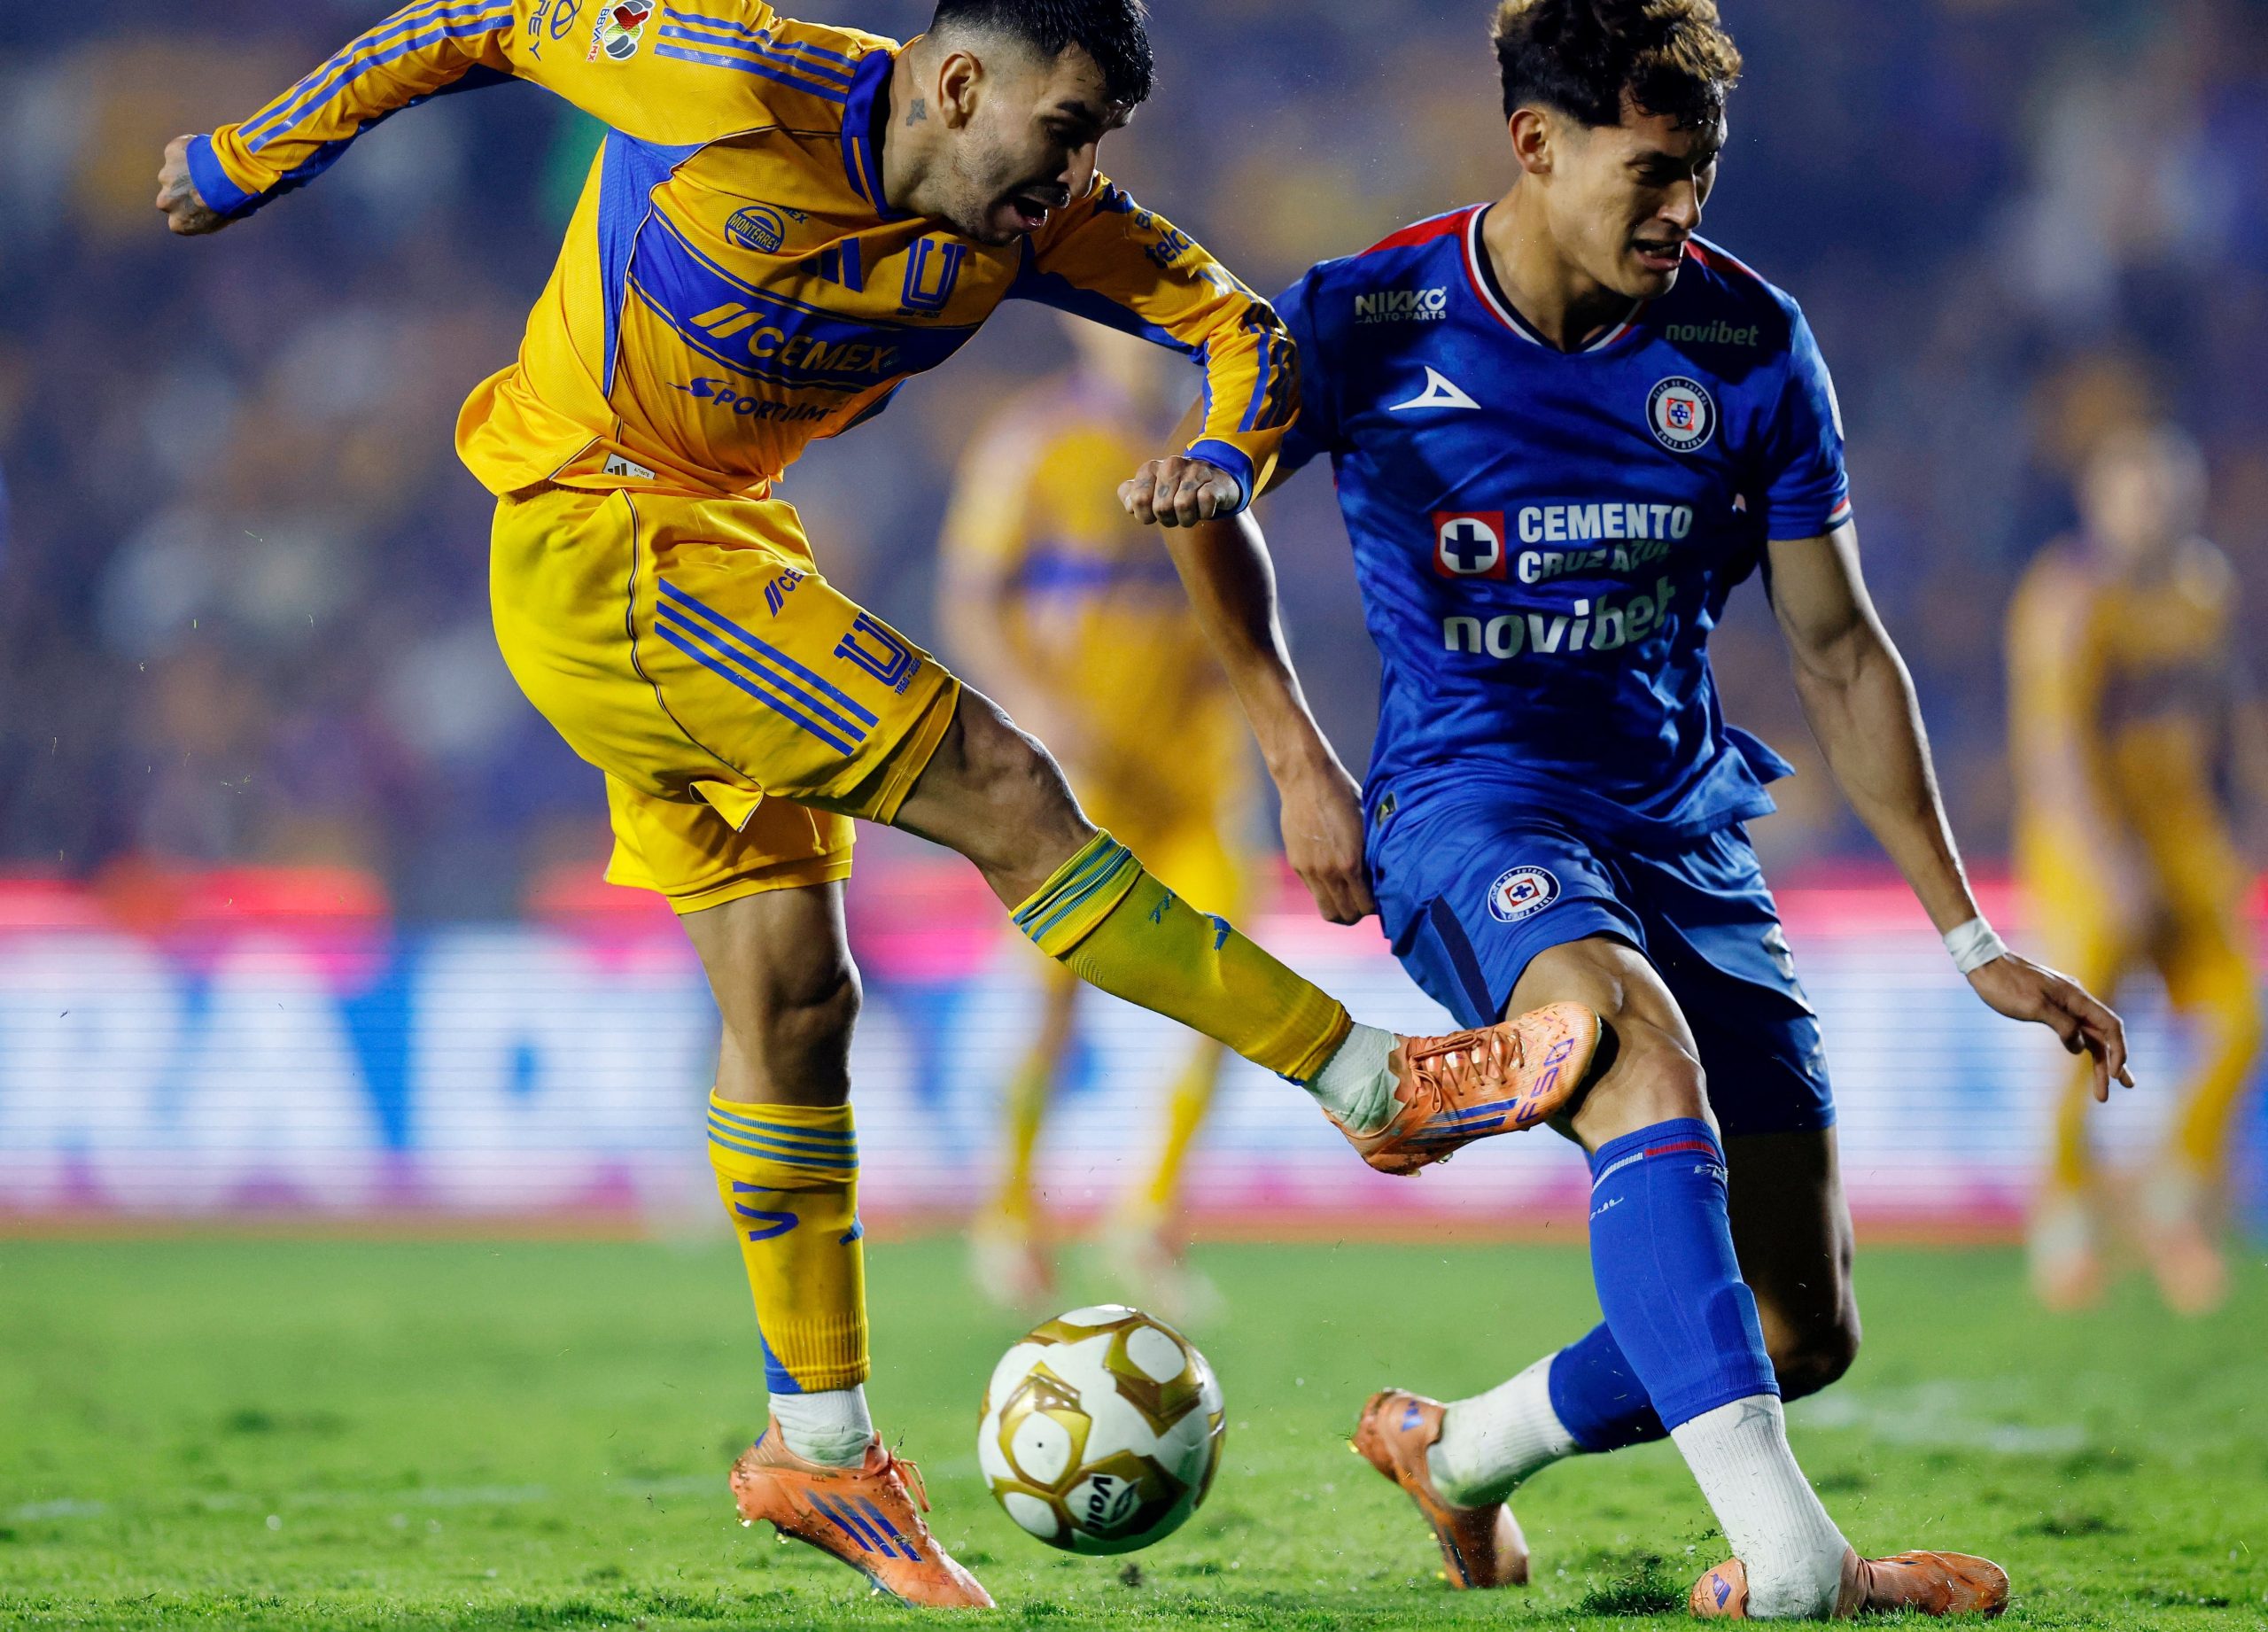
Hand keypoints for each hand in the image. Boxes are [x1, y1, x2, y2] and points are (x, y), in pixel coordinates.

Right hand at [156, 135, 227, 235]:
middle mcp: (166, 202)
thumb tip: (213, 208)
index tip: (206, 203)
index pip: (180, 220)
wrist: (233, 175)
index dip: (193, 210)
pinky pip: (179, 152)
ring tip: (210, 168)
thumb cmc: (235, 201)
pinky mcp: (170, 153)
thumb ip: (209, 215)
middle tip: (207, 184)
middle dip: (185, 190)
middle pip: (172, 196)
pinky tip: (207, 154)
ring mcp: (166, 176)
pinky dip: (190, 152)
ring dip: (187, 170)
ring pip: (174, 174)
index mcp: (179, 224)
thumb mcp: (225, 218)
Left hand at [1118, 456, 1239, 527]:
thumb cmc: (1176, 491)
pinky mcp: (1216, 481)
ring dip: (1187, 518)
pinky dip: (1205, 513)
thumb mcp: (1151, 491)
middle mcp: (1172, 465)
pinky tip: (1206, 506)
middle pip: (1161, 508)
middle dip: (1168, 519)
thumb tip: (1130, 505)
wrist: (1214, 480)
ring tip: (1191, 511)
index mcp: (1151, 468)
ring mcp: (1194, 471)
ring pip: (1183, 506)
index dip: (1146, 515)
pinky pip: (1205, 503)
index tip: (1155, 512)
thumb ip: (1132, 496)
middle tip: (1176, 513)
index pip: (1139, 500)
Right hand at [1277, 754, 1375, 924]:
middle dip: (1359, 913)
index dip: (1376, 907)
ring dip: (1340, 909)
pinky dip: (1325, 891)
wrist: (1306, 778)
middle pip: (1346, 916)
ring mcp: (1310, 870)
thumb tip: (1381, 876)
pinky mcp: (1297, 863)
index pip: (1366, 906)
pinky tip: (1333, 876)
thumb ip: (1370, 854)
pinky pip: (1314, 891)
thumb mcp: (1366, 824)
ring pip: (1327, 911)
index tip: (1380, 898)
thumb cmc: (1343, 794)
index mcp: (1351, 862)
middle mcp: (1329, 872)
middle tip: (1366, 902)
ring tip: (1349, 897)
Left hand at [1967, 951, 2133, 1101]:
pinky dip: (2081, 1045)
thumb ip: (2062, 1025)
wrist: (1985, 963)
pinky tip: (2081, 1055)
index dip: (2119, 1050)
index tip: (2115, 1074)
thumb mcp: (2034, 1006)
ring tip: (2102, 1088)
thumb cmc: (2006, 983)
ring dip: (2098, 1060)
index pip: (2111, 1026)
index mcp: (2077, 998)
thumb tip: (2080, 1047)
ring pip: (2089, 1035)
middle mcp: (2076, 1001)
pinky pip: (2074, 1029)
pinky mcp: (2051, 1007)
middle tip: (2115, 1091)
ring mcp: (2065, 1004)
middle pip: (2103, 1036)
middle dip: (2111, 1064)